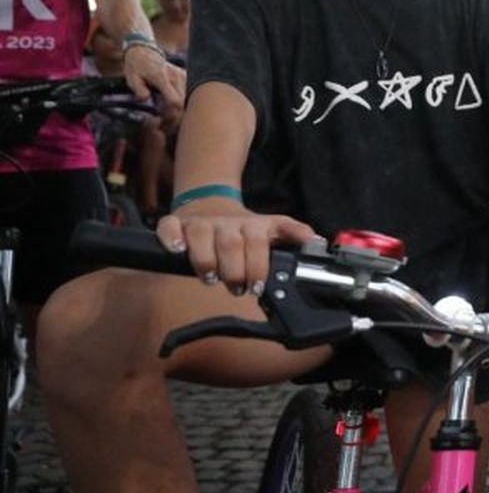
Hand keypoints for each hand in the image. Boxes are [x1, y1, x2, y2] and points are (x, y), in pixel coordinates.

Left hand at [123, 45, 185, 127]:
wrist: (144, 51)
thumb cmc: (137, 67)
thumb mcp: (131, 78)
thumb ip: (139, 90)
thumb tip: (146, 100)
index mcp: (162, 77)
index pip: (175, 102)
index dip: (171, 116)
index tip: (162, 123)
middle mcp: (177, 77)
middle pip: (185, 105)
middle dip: (176, 119)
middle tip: (165, 127)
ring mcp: (184, 76)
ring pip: (190, 101)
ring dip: (181, 113)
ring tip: (169, 120)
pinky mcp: (187, 77)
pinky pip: (190, 95)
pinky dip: (184, 105)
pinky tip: (175, 110)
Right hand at [157, 198, 317, 294]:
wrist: (210, 204)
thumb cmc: (242, 227)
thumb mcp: (270, 227)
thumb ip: (291, 233)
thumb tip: (315, 239)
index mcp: (251, 225)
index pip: (258, 242)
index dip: (258, 266)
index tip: (256, 287)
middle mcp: (226, 223)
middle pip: (231, 243)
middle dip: (234, 270)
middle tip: (235, 288)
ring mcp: (201, 222)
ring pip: (201, 234)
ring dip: (205, 259)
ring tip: (209, 277)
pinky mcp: (176, 223)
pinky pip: (169, 226)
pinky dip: (171, 238)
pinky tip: (176, 250)